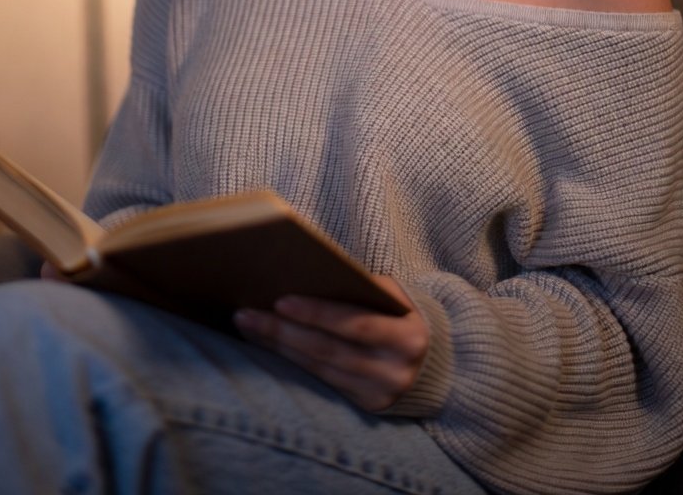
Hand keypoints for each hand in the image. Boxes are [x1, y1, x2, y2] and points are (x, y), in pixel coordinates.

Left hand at [234, 276, 428, 411]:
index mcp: (408, 337)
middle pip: (328, 350)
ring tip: (248, 326)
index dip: (316, 313)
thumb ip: (359, 287)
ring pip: (319, 368)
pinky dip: (292, 362)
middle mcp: (395, 371)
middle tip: (245, 314)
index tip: (280, 300)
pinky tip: (270, 345)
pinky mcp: (366, 407)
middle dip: (283, 331)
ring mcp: (380, 393)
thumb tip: (306, 275)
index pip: (354, 324)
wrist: (436, 361)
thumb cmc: (402, 314)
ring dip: (279, 347)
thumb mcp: (393, 296)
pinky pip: (322, 382)